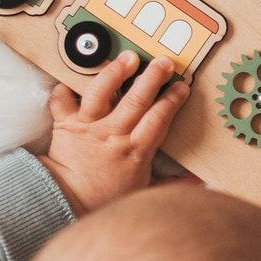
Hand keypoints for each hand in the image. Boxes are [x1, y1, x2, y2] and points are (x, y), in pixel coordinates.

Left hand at [40, 52, 190, 214]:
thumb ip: (171, 184)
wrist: (66, 203)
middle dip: (153, 77)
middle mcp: (113, 134)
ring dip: (116, 72)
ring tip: (128, 57)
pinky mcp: (65, 124)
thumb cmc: (104, 198)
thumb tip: (198, 182)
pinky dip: (65, 88)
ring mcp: (88, 127)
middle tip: (164, 62)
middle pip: (136, 99)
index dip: (172, 100)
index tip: (182, 86)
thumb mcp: (143, 191)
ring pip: (101, 92)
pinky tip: (72, 78)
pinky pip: (62, 100)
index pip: (158, 118)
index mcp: (135, 150)